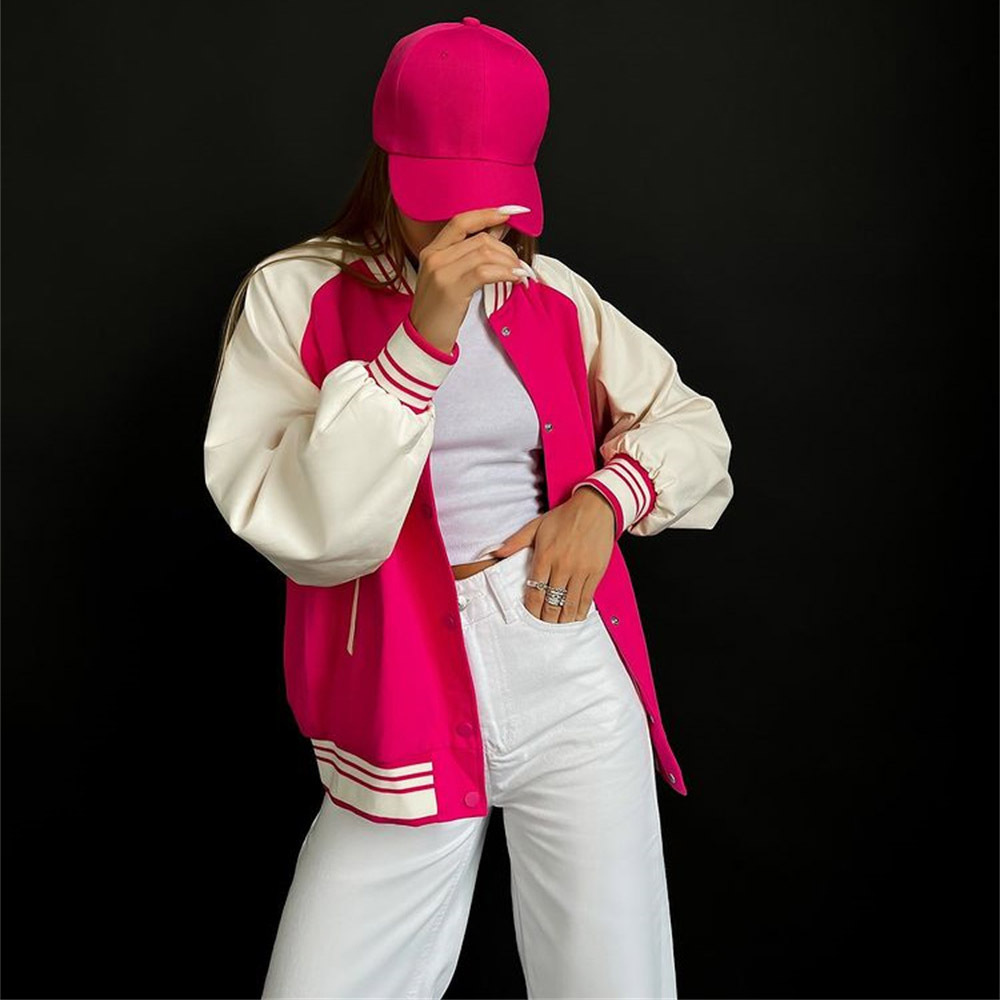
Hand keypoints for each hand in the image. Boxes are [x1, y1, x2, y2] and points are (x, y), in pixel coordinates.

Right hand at [407, 206, 530, 354]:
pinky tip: (514, 279)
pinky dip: (505, 273)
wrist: (424, 339)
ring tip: (518, 274)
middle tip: (518, 263)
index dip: (488, 213)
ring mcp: (441, 272)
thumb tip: (498, 230)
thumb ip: (471, 253)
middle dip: (506, 249)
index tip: (511, 211)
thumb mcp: (451, 277)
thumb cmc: (439, 311)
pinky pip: (485, 272)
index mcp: (431, 250)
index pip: (462, 220)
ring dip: (509, 262)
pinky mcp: (451, 289)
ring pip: (485, 252)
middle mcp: (434, 257)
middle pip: (479, 238)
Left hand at [485, 487, 616, 622]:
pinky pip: (587, 598)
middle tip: (542, 624)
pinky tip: (575, 617)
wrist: (595, 508)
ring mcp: (580, 570)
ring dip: (562, 619)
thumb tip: (496, 552)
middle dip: (546, 618)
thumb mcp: (536, 525)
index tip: (530, 615)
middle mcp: (562, 566)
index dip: (531, 608)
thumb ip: (516, 541)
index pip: (534, 591)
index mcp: (545, 556)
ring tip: (557, 624)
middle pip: (551, 602)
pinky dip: (580, 611)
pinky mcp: (595, 572)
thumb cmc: (564, 516)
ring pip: (569, 604)